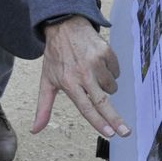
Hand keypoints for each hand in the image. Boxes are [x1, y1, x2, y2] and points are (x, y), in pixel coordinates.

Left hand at [33, 16, 126, 138]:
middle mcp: (83, 74)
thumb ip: (43, 107)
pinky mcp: (106, 52)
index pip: (86, 107)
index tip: (110, 133)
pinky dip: (110, 72)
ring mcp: (96, 62)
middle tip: (126, 132)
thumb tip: (35, 130)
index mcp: (68, 82)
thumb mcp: (46, 80)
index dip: (98, 122)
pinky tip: (99, 65)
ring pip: (111, 86)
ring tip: (92, 76)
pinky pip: (116, 72)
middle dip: (116, 119)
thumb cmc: (55, 57)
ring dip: (106, 87)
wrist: (64, 27)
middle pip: (103, 102)